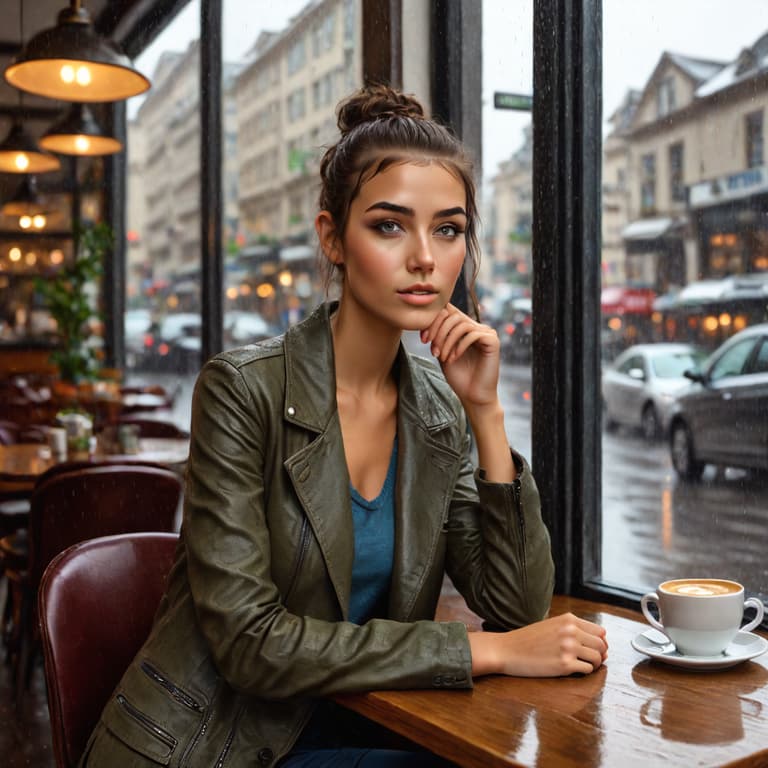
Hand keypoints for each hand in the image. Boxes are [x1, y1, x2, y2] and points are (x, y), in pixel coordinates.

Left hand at [420, 304, 500, 409]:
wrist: (473, 396)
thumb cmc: (458, 376)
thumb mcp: (442, 352)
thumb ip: (438, 335)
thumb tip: (426, 318)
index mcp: (465, 328)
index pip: (449, 310)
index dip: (433, 321)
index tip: (423, 339)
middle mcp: (476, 327)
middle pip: (453, 315)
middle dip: (438, 331)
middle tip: (433, 350)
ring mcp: (486, 333)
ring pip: (461, 324)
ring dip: (447, 341)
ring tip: (442, 357)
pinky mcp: (493, 341)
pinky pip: (473, 334)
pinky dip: (459, 346)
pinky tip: (454, 358)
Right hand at [468, 613, 608, 677]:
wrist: (507, 650)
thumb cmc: (529, 639)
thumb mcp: (552, 625)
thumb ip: (573, 629)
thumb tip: (603, 643)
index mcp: (568, 619)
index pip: (600, 631)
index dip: (600, 642)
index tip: (594, 650)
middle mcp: (571, 631)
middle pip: (602, 645)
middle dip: (600, 655)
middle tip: (590, 661)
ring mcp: (568, 648)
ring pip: (597, 658)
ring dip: (593, 665)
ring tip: (581, 666)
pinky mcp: (564, 665)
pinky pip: (587, 670)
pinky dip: (584, 672)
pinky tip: (572, 670)